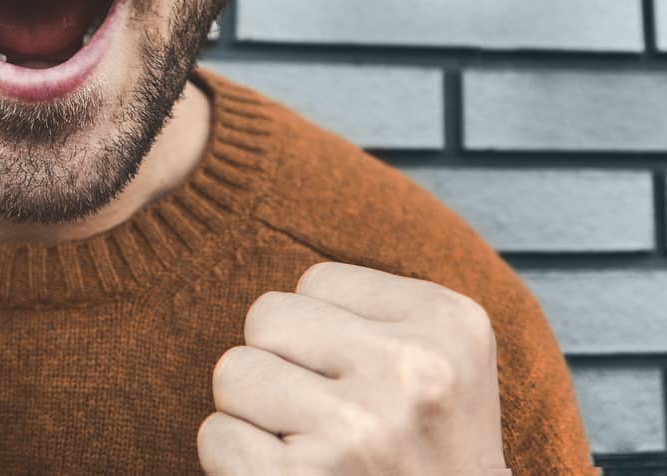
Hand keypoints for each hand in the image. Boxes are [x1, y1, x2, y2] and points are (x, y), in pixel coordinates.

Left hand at [199, 262, 509, 475]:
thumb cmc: (429, 455)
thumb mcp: (446, 362)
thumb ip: (377, 306)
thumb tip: (253, 215)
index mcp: (451, 323)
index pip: (315, 282)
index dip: (321, 337)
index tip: (364, 387)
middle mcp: (412, 372)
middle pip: (265, 317)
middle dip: (280, 366)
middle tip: (327, 421)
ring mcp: (358, 431)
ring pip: (234, 372)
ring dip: (255, 415)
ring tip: (311, 451)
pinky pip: (215, 435)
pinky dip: (235, 462)